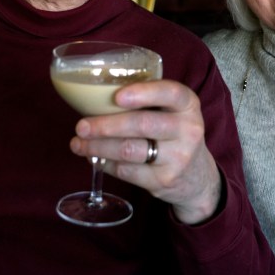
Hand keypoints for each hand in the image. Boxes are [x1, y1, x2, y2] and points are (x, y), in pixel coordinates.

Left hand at [69, 79, 221, 224]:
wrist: (197, 176)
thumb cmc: (173, 133)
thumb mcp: (173, 112)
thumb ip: (147, 102)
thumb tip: (94, 98)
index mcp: (188, 105)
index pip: (170, 93)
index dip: (143, 92)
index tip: (116, 96)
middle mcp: (188, 129)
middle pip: (142, 124)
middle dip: (106, 125)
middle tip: (81, 126)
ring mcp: (178, 158)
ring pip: (129, 150)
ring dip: (98, 147)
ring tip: (78, 143)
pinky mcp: (164, 181)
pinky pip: (126, 171)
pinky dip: (105, 163)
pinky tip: (94, 158)